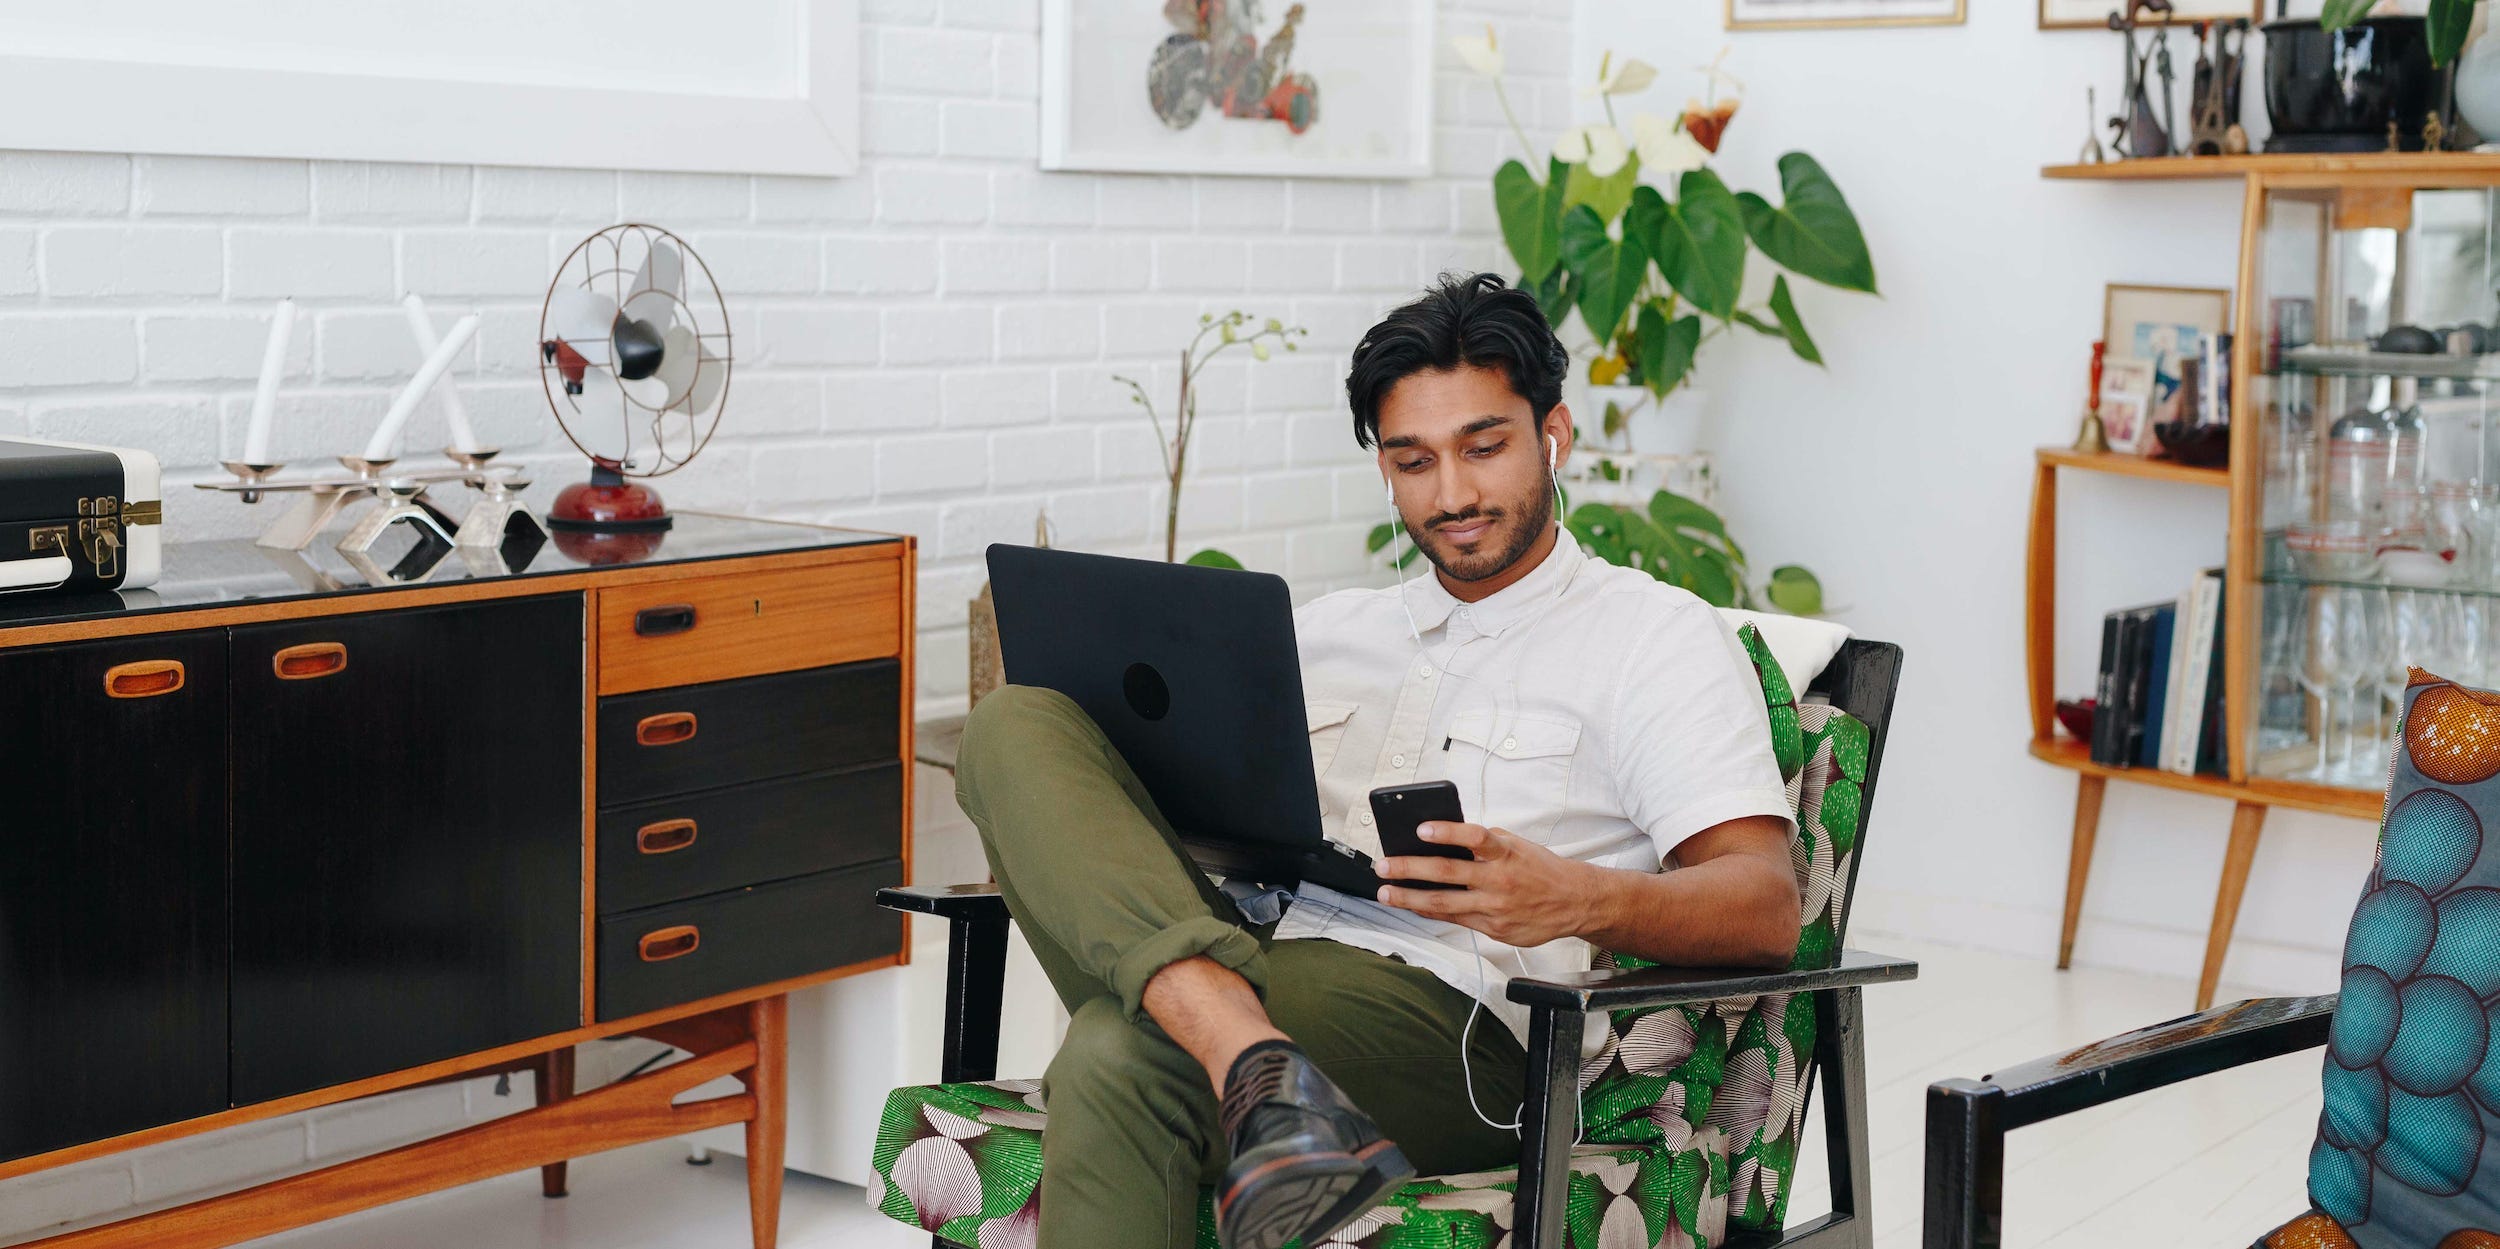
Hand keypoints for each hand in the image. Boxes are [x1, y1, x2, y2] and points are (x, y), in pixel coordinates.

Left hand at [1375, 821, 1595, 947]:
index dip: (1446, 832)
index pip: (1473, 837)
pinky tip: (1413, 906)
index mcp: (1505, 853)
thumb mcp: (1516, 846)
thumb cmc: (1540, 869)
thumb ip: (1484, 844)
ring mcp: (1495, 907)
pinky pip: (1455, 918)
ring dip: (1409, 898)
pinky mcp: (1494, 929)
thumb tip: (1446, 839)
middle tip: (1384, 865)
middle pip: (1447, 873)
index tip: (1421, 828)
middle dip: (1409, 869)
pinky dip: (1431, 912)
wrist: (1574, 902)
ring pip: (1443, 903)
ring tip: (1386, 893)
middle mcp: (1499, 880)